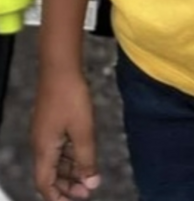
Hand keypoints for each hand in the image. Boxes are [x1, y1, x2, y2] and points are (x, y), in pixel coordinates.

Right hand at [32, 68, 100, 200]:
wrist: (61, 67)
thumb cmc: (70, 95)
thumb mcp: (83, 131)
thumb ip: (86, 159)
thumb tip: (91, 184)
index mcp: (44, 150)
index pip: (45, 184)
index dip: (58, 197)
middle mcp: (41, 144)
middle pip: (50, 175)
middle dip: (67, 185)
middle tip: (87, 190)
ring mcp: (45, 133)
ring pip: (56, 161)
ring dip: (71, 170)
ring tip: (89, 174)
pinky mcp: (51, 122)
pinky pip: (59, 147)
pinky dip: (70, 155)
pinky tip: (84, 154)